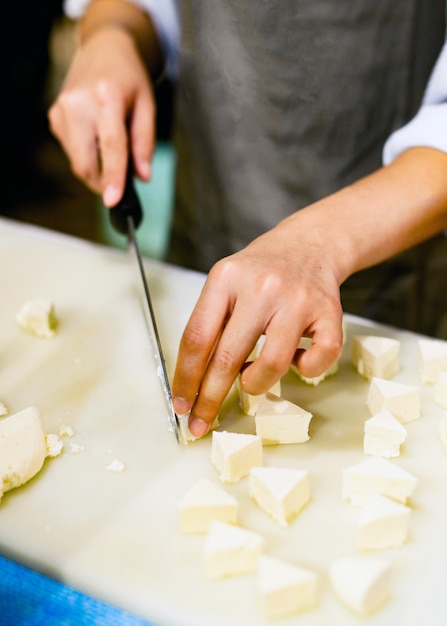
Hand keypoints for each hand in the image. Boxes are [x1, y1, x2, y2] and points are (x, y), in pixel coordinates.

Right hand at [48, 27, 155, 205]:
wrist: (104, 50)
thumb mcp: (148, 105)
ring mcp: (62, 110)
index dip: (112, 177)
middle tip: (121, 183)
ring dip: (96, 168)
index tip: (113, 201)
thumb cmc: (129, 78)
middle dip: (103, 182)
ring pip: (77, 162)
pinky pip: (72, 152)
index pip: (110, 146)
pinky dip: (87, 155)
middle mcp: (78, 103)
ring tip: (112, 147)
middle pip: (86, 162)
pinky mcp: (54, 117)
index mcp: (106, 96)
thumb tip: (142, 176)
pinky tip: (97, 136)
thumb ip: (145, 143)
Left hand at [172, 214, 343, 437]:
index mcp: (226, 278)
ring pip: (272, 365)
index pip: (197, 338)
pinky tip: (296, 360)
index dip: (186, 378)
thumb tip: (193, 382)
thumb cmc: (260, 272)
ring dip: (256, 384)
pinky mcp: (329, 313)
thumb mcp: (225, 283)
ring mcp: (297, 300)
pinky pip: (316, 362)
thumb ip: (211, 323)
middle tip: (202, 423)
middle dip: (210, 399)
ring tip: (252, 378)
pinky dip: (304, 371)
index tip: (181, 404)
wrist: (309, 244)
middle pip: (228, 357)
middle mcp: (261, 288)